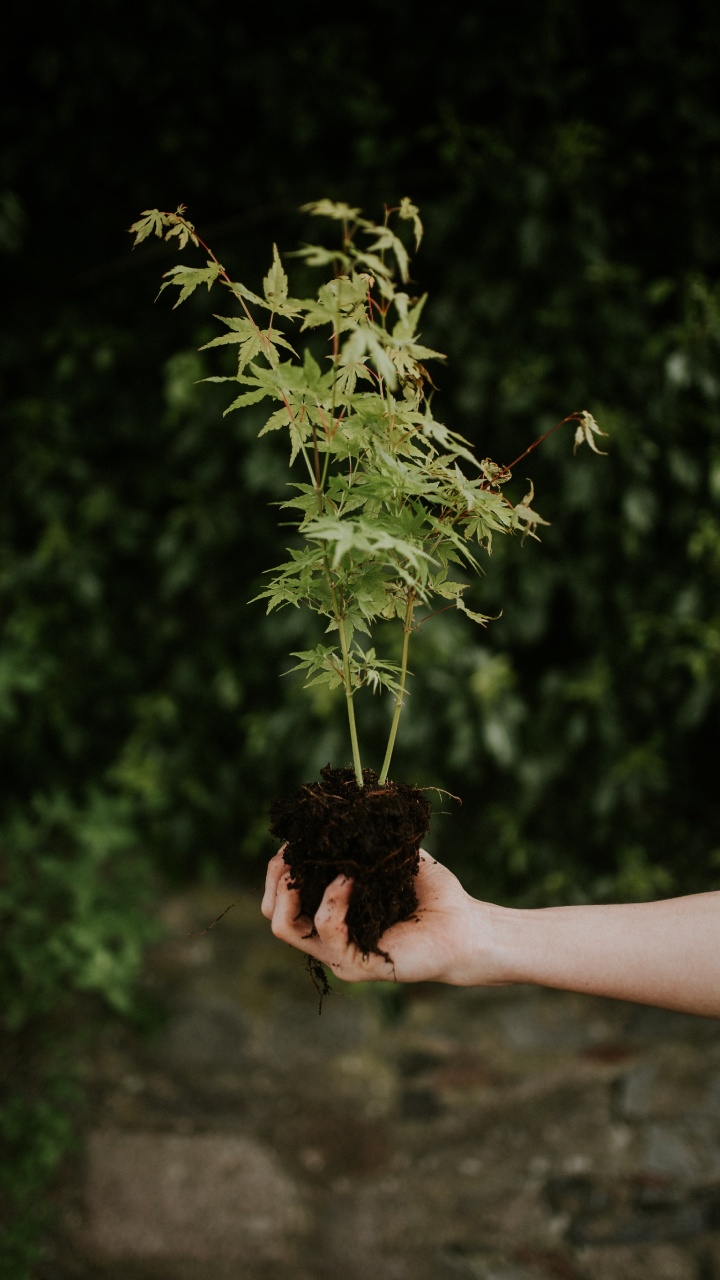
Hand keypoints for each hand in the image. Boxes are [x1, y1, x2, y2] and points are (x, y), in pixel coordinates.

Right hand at [261, 848, 500, 984]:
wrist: (464, 925)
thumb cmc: (430, 893)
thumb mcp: (388, 856)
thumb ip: (362, 838)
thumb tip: (340, 801)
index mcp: (329, 913)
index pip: (281, 896)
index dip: (279, 864)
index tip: (294, 836)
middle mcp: (326, 937)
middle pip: (273, 913)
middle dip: (275, 876)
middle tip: (293, 851)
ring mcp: (338, 954)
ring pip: (285, 927)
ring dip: (295, 888)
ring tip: (318, 863)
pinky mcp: (356, 966)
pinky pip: (327, 931)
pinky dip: (332, 899)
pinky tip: (350, 878)